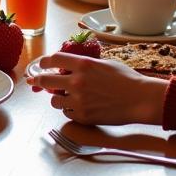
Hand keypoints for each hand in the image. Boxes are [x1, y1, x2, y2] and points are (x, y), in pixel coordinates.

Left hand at [28, 52, 167, 125]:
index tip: (41, 64)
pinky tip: (79, 106)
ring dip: (58, 98)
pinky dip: (70, 110)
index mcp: (83, 64)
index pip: (54, 59)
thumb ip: (85, 65)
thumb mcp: (105, 64)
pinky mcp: (83, 116)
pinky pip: (67, 113)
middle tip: (34, 81)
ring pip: (55, 100)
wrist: (140, 100)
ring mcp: (79, 101)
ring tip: (67, 96)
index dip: (44, 61)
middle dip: (38, 80)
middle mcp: (77, 82)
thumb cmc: (127, 79)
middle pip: (46, 80)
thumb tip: (70, 67)